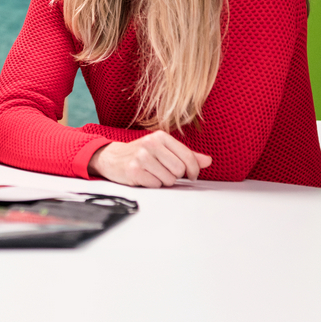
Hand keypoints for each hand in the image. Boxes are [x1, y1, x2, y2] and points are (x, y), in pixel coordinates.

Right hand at [89, 131, 211, 187]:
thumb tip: (208, 161)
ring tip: (153, 174)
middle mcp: (151, 144)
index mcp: (161, 136)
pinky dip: (152, 184)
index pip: (188, 157)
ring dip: (163, 181)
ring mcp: (141, 156)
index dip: (193, 170)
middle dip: (175, 176)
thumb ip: (186, 155)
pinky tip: (145, 177)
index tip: (191, 176)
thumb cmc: (141, 154)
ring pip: (169, 179)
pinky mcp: (133, 170)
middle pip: (180, 170)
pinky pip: (156, 185)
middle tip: (164, 172)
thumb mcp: (163, 149)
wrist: (112, 158)